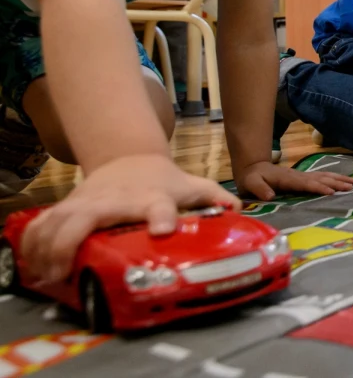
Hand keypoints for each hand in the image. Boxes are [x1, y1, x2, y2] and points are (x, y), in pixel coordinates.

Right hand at [20, 154, 240, 283]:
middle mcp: (116, 200)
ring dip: (46, 247)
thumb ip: (215, 197)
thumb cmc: (163, 181)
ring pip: (58, 221)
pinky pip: (43, 224)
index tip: (162, 230)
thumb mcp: (191, 186)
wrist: (129, 159)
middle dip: (72, 241)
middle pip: (87, 217)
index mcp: (152, 198)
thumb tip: (239, 211)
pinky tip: (31, 264)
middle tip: (65, 270)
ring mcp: (88, 202)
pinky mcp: (68, 206)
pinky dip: (33, 242)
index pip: (160, 205)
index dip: (162, 216)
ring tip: (46, 275)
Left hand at [235, 161, 352, 200]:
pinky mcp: (303, 178)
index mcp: (288, 179)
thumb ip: (260, 189)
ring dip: (338, 179)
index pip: (306, 183)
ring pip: (324, 176)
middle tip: (351, 186)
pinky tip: (342, 181)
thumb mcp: (250, 183)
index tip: (331, 192)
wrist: (253, 168)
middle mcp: (298, 176)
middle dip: (336, 182)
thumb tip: (270, 196)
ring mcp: (302, 175)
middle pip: (320, 178)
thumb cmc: (252, 178)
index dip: (318, 187)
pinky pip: (322, 177)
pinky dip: (334, 178)